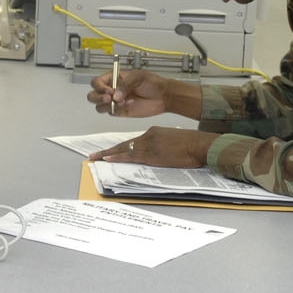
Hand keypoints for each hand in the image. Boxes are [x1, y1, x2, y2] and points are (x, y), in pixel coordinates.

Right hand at [87, 68, 171, 117]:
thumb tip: (115, 96)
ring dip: (107, 105)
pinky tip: (130, 104)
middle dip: (98, 98)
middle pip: (93, 95)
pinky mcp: (120, 111)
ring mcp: (114, 102)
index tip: (109, 91)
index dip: (99, 87)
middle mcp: (111, 90)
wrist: (163, 96)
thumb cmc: (152, 83)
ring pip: (99, 106)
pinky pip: (111, 113)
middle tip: (110, 99)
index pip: (97, 82)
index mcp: (113, 78)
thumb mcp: (139, 77)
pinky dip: (117, 110)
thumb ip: (126, 84)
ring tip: (123, 102)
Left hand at [88, 126, 217, 168]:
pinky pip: (130, 156)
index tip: (112, 151)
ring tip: (95, 158)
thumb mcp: (173, 139)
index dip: (121, 147)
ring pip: (123, 150)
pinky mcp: (151, 155)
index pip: (133, 140)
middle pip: (124, 144)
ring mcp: (148, 145)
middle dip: (108, 150)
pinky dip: (117, 157)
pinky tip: (108, 159)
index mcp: (153, 132)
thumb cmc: (191, 144)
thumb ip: (162, 144)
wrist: (198, 144)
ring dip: (108, 155)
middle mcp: (148, 136)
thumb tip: (159, 152)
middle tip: (95, 155)